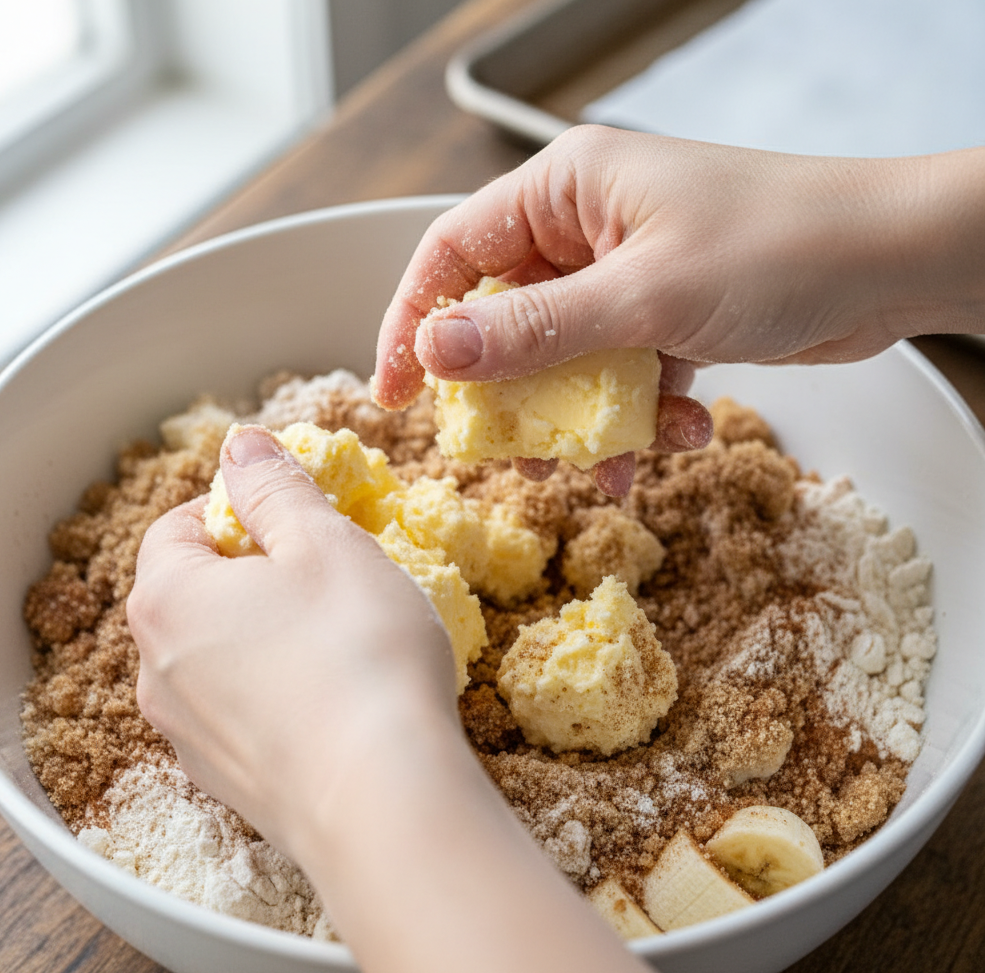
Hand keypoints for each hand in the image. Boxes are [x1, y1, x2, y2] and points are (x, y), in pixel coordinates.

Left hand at [128, 425, 711, 972]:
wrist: (383, 801)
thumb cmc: (357, 651)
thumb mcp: (326, 544)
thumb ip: (277, 488)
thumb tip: (241, 444)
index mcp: (169, 598)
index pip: (180, 526)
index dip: (240, 510)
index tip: (300, 521)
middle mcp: (157, 669)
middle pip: (197, 593)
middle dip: (258, 574)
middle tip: (331, 576)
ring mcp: (187, 735)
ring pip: (221, 656)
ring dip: (269, 635)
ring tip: (341, 641)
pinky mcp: (226, 783)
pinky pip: (244, 713)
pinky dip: (279, 693)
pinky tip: (337, 700)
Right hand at [376, 127, 984, 491]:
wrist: (895, 261)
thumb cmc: (777, 247)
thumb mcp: (642, 298)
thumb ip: (535, 331)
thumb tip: (433, 354)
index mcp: (565, 192)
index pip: (453, 256)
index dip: (413, 325)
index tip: (396, 394)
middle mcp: (587, 228)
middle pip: (506, 318)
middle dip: (513, 394)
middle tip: (514, 452)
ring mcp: (627, 274)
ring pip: (565, 359)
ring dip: (583, 419)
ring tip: (606, 463)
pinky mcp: (665, 315)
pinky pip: (623, 374)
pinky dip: (640, 417)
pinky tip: (678, 440)